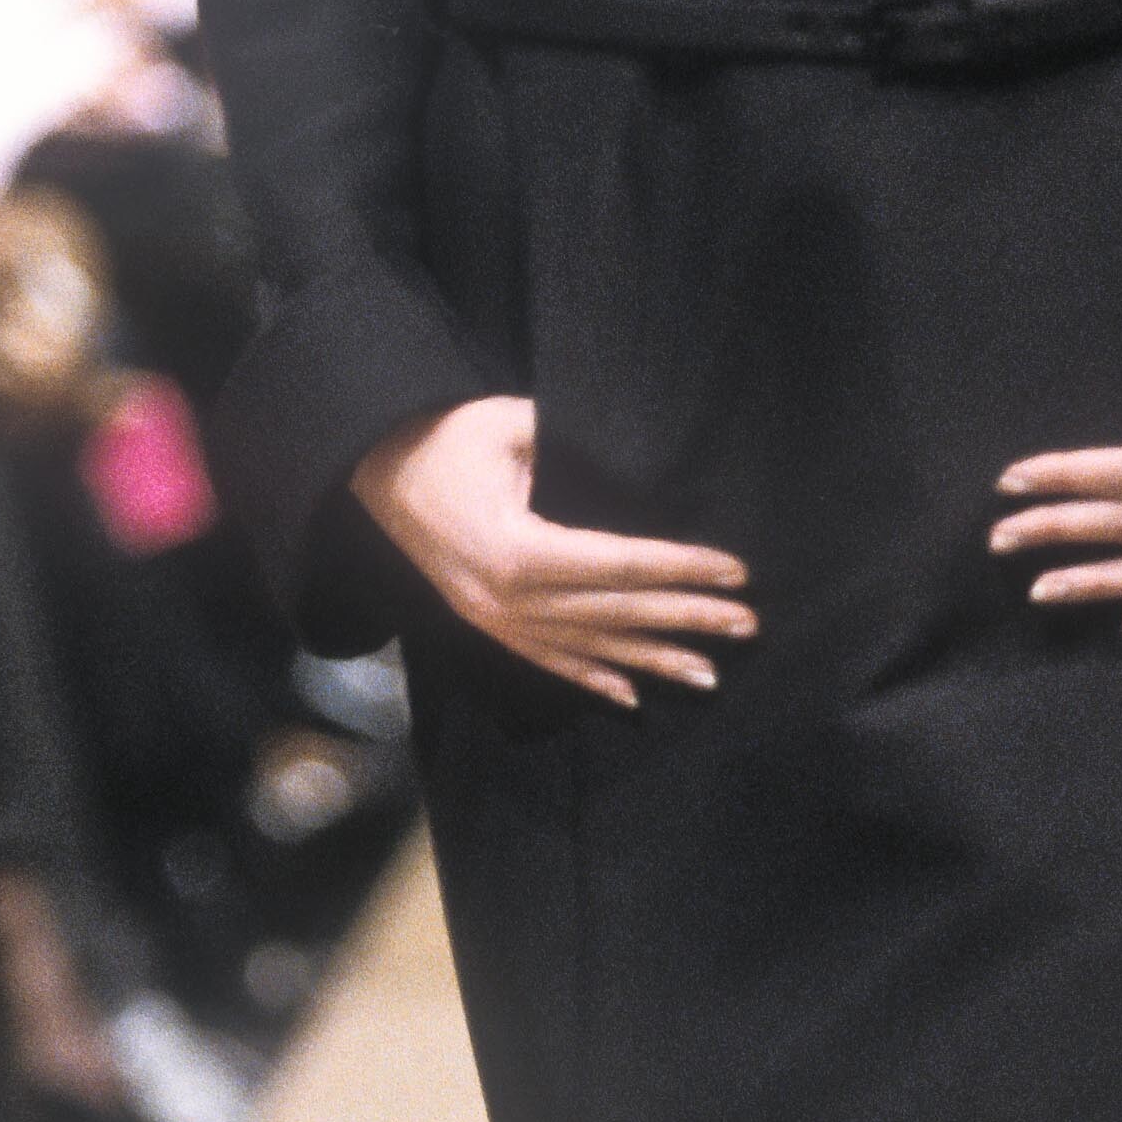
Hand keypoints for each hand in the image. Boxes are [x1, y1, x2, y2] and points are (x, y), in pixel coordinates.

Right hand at [353, 396, 754, 712]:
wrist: (373, 469)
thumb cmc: (444, 437)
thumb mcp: (507, 424)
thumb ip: (569, 442)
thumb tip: (638, 457)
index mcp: (515, 550)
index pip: (618, 565)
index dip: (681, 568)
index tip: (736, 570)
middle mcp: (506, 599)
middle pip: (613, 614)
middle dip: (685, 618)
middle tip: (748, 623)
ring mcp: (493, 620)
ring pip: (587, 648)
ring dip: (652, 661)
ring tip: (711, 673)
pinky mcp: (486, 625)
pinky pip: (547, 660)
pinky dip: (591, 678)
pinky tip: (631, 697)